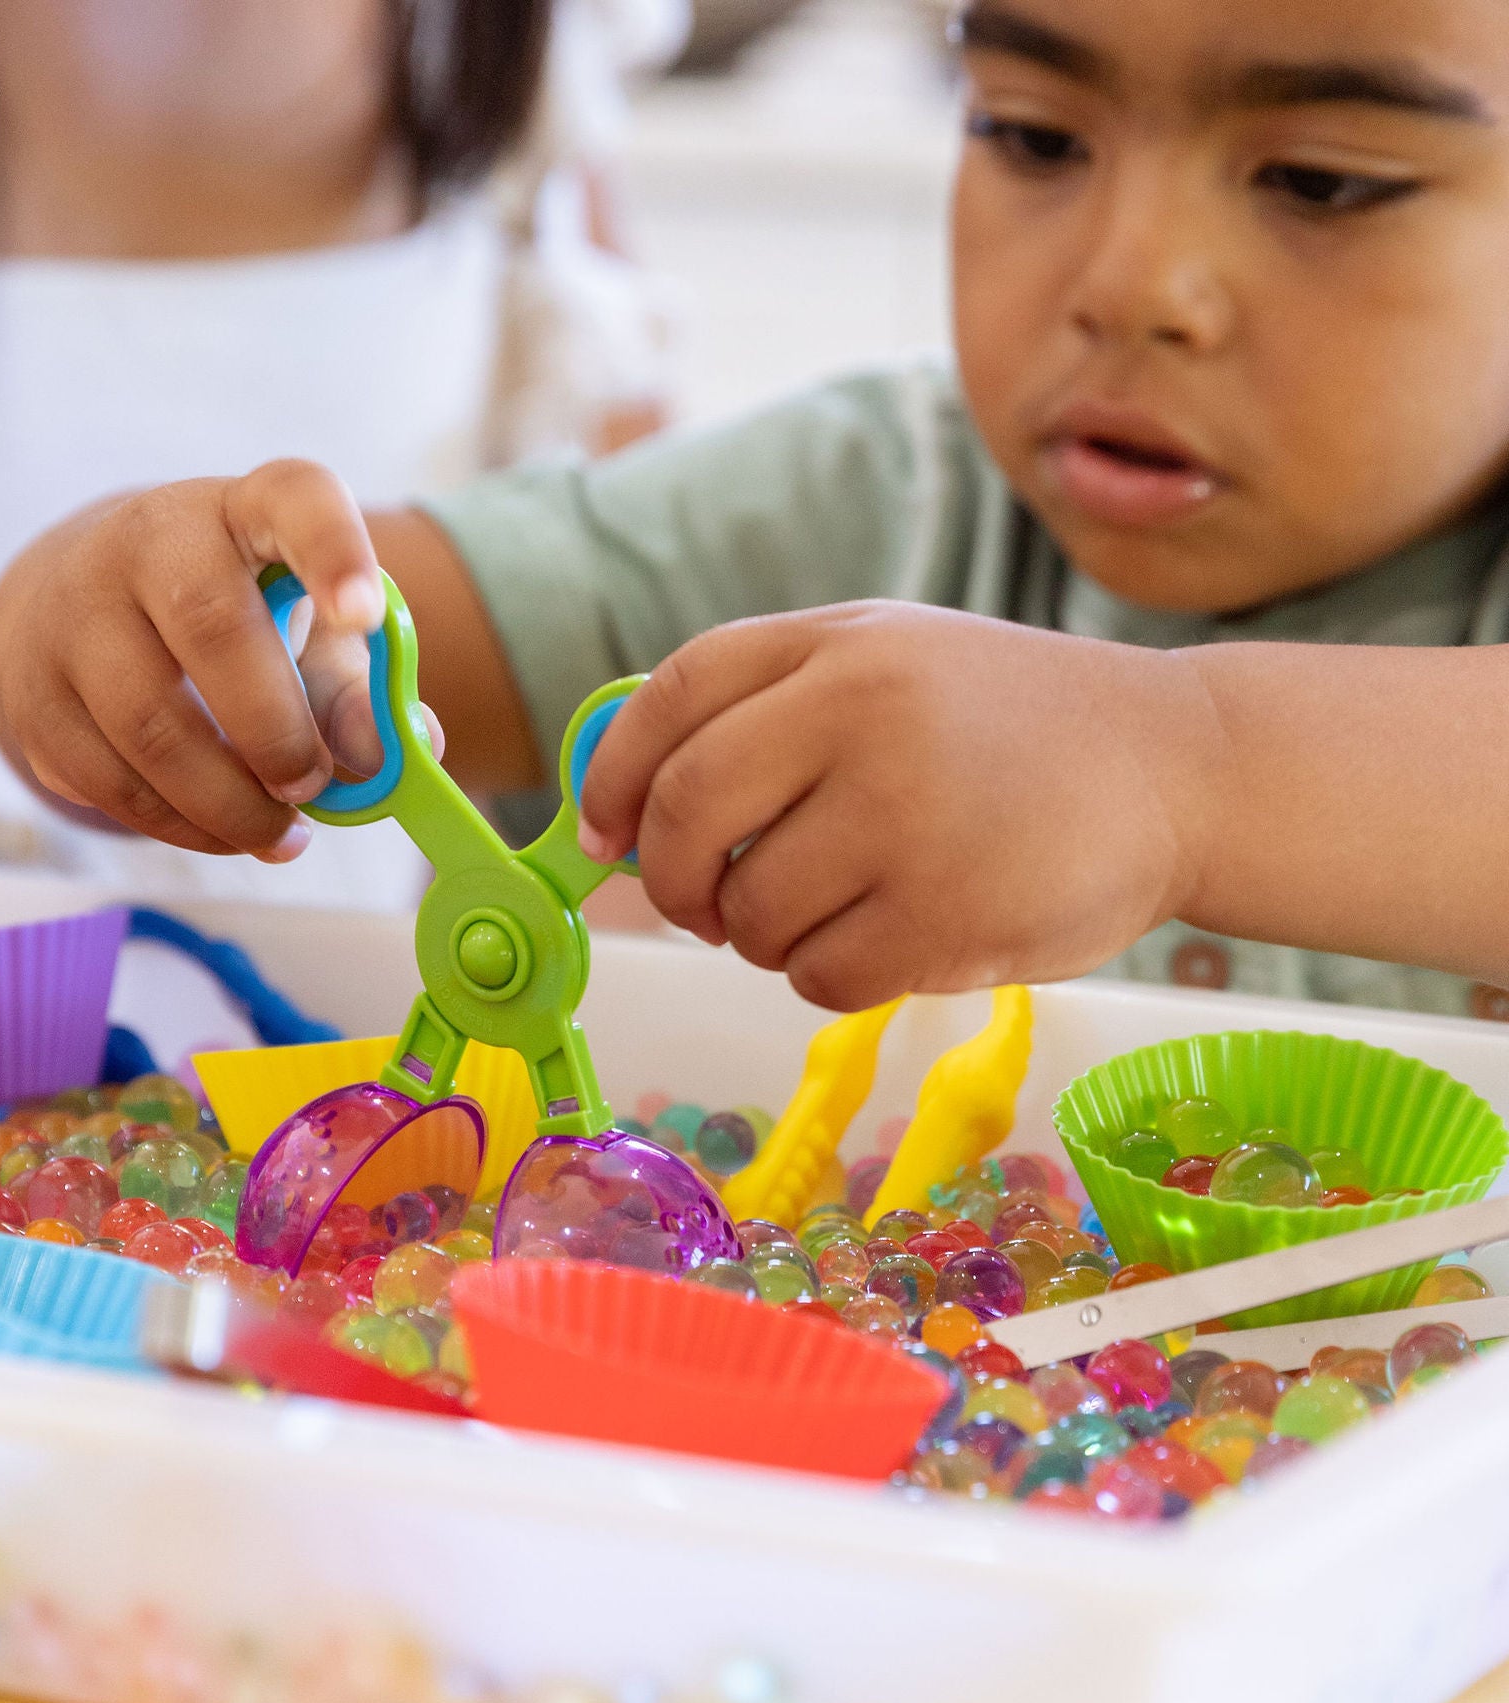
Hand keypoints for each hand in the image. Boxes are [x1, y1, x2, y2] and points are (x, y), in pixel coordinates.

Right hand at [0, 461, 428, 858]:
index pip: (294, 500)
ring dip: (228, 803)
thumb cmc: (230, 620)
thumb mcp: (306, 634)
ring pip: (150, 726)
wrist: (80, 608)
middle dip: (274, 731)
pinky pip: (110, 781)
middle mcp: (148, 541)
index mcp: (241, 511)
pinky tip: (220, 832)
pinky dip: (179, 826)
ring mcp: (75, 614)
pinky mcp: (34, 695)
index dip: (334, 554)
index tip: (365, 615)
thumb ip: (361, 691)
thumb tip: (401, 756)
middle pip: (210, 627)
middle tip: (311, 785)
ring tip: (278, 834)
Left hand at [575, 601, 1221, 1007]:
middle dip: (672, 881)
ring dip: (764, 935)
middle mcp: (862, 714)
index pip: (670, 701)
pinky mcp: (944, 913)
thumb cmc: (1008, 728)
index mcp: (837, 644)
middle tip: (699, 904)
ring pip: (749, 915)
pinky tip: (889, 937)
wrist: (1181, 769)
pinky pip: (819, 975)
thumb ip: (765, 711)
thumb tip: (623, 815)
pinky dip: (830, 974)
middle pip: (687, 817)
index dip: (613, 778)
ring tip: (834, 907)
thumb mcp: (891, 664)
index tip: (603, 835)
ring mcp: (904, 815)